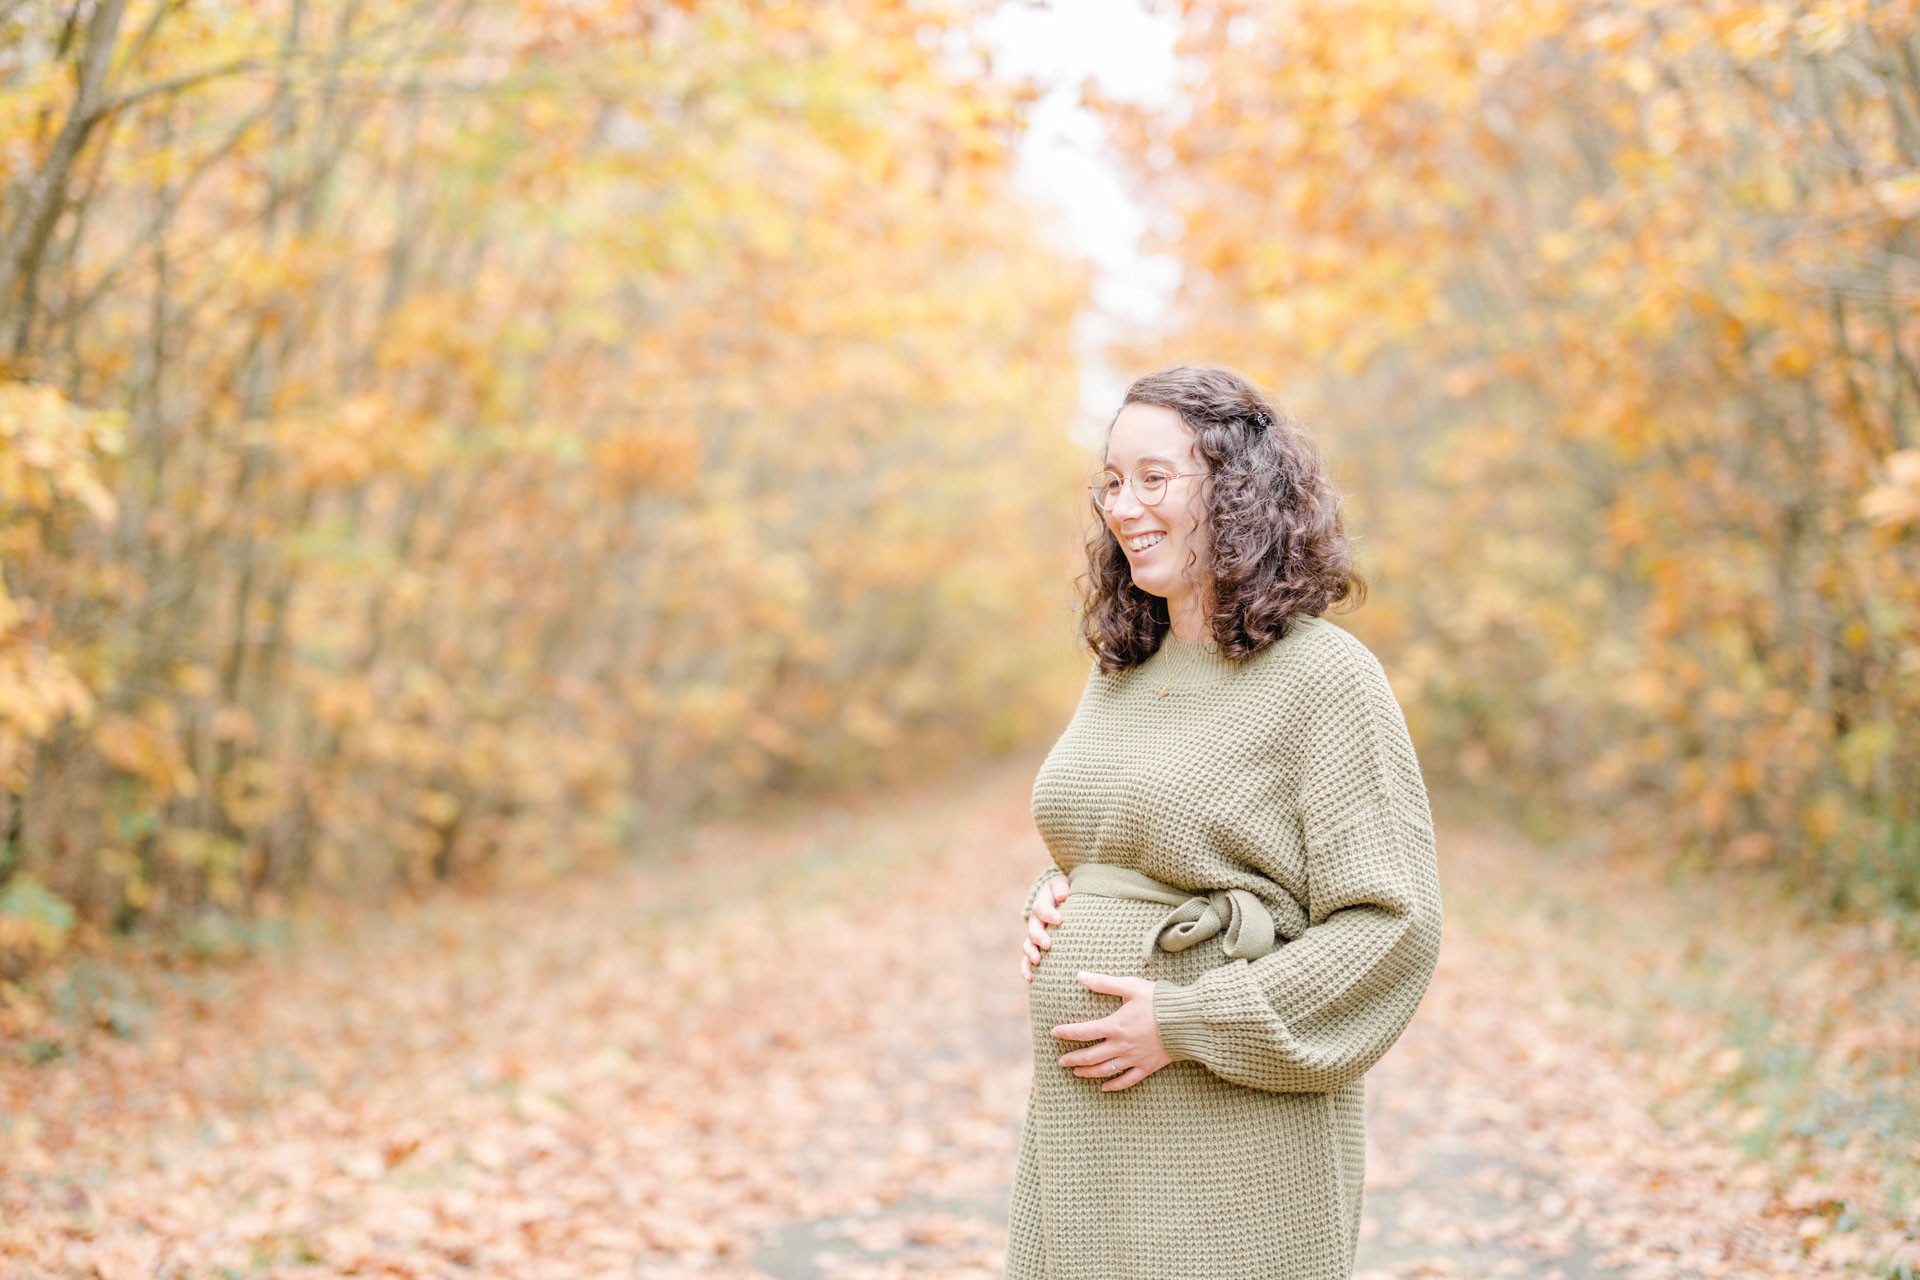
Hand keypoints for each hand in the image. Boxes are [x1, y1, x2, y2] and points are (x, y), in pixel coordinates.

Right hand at [1020, 874, 1069, 982]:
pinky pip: (1027, 960)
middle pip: (1034, 929)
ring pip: (1028, 945)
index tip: (1060, 920)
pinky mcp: (1035, 948)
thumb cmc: (1064, 891)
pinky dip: (1026, 969)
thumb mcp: (1062, 884)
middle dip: (1040, 937)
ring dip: (1031, 953)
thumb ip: (1061, 887)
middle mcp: (1035, 921)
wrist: (1058, 898)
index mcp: (1042, 905)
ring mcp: (1034, 936)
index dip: (1050, 914)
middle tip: (1048, 944)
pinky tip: (1030, 979)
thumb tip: (1063, 896)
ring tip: (1038, 960)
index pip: (1043, 908)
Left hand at [1051, 972, 1171, 1090]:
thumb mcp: (1131, 987)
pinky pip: (1128, 1080)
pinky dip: (1114, 1085)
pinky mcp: (1148, 1067)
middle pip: (1091, 1056)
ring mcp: (1134, 1058)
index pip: (1083, 1032)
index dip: (1066, 1033)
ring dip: (1088, 1072)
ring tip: (1076, 1073)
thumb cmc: (1160, 1001)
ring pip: (1105, 1070)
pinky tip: (1105, 1087)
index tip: (1055, 1033)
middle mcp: (1121, 1045)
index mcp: (1115, 1025)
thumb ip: (1105, 983)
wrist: (1187, 1021)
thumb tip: (1080, 975)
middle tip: (1061, 1062)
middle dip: (1073, 1059)